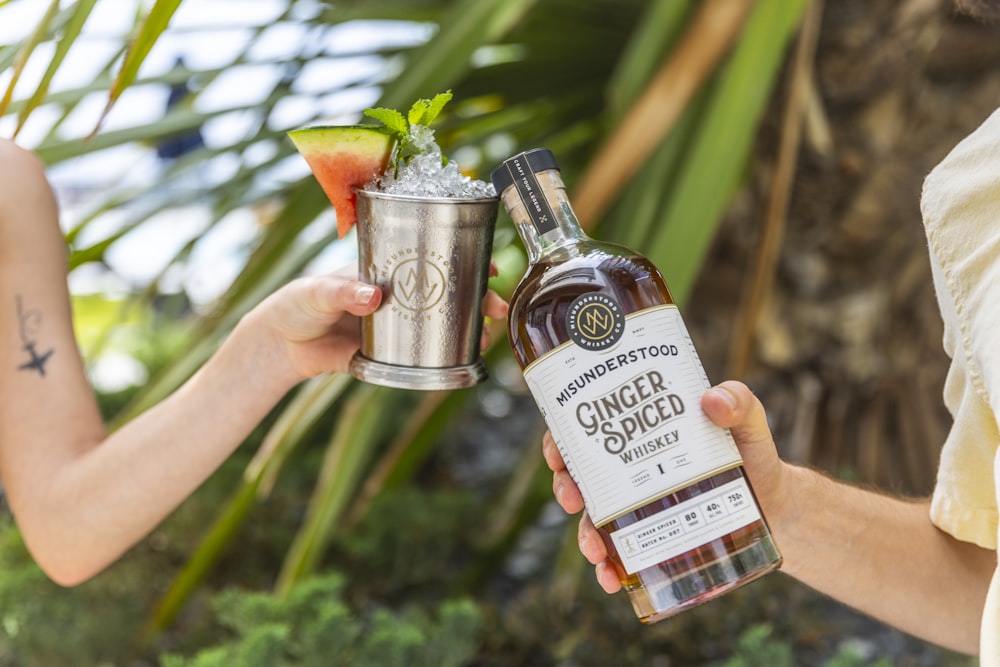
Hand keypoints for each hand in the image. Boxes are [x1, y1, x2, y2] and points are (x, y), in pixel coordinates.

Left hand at [257, 263, 508, 380]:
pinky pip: (420, 359)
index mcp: (385, 270)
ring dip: (467, 330)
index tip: (488, 265)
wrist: (280, 346)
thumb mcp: (316, 291)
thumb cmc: (297, 304)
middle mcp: (397, 296)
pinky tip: (459, 364)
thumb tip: (372, 296)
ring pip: (440, 325)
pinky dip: (441, 361)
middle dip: (478, 298)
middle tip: (495, 308)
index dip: (464, 259)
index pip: (430, 258)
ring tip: (482, 337)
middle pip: (448, 293)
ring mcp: (396, 327)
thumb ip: (341, 291)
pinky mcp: (388, 356)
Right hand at [544, 380, 788, 593]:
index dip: (561, 440)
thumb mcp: (749, 422)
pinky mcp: (653, 540)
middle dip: (565, 489)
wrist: (779, 507)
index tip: (556, 455)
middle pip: (580, 476)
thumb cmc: (754, 454)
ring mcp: (639, 508)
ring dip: (584, 536)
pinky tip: (612, 580)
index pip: (588, 430)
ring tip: (594, 551)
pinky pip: (620, 557)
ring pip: (593, 521)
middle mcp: (631, 471)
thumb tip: (713, 401)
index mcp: (640, 434)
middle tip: (571, 499)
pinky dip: (609, 570)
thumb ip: (739, 403)